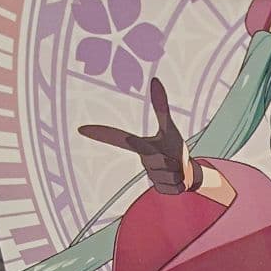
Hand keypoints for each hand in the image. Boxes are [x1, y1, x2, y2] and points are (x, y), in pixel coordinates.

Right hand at [78, 77, 191, 194]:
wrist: (187, 173)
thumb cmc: (175, 149)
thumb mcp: (170, 128)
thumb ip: (161, 107)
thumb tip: (155, 80)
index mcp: (141, 146)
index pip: (119, 138)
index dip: (102, 133)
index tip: (82, 129)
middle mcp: (143, 161)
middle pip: (159, 162)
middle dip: (172, 161)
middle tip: (174, 160)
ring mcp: (151, 177)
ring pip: (167, 175)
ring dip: (177, 172)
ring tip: (176, 170)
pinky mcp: (160, 191)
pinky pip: (171, 187)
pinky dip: (179, 184)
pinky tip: (177, 181)